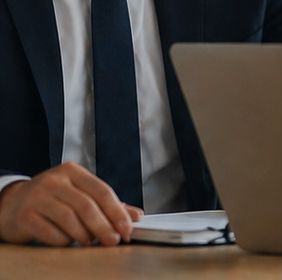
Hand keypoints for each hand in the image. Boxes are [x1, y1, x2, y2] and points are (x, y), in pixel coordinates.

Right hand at [0, 162, 141, 245]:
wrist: (11, 203)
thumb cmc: (51, 199)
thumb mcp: (78, 194)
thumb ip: (107, 204)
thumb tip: (136, 215)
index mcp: (73, 171)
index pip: (102, 191)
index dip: (118, 212)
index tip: (128, 229)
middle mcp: (54, 180)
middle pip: (87, 205)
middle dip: (104, 226)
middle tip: (113, 240)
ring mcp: (37, 196)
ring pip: (69, 218)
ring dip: (84, 234)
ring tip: (90, 242)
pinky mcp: (25, 215)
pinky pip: (50, 232)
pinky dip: (63, 240)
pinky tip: (68, 241)